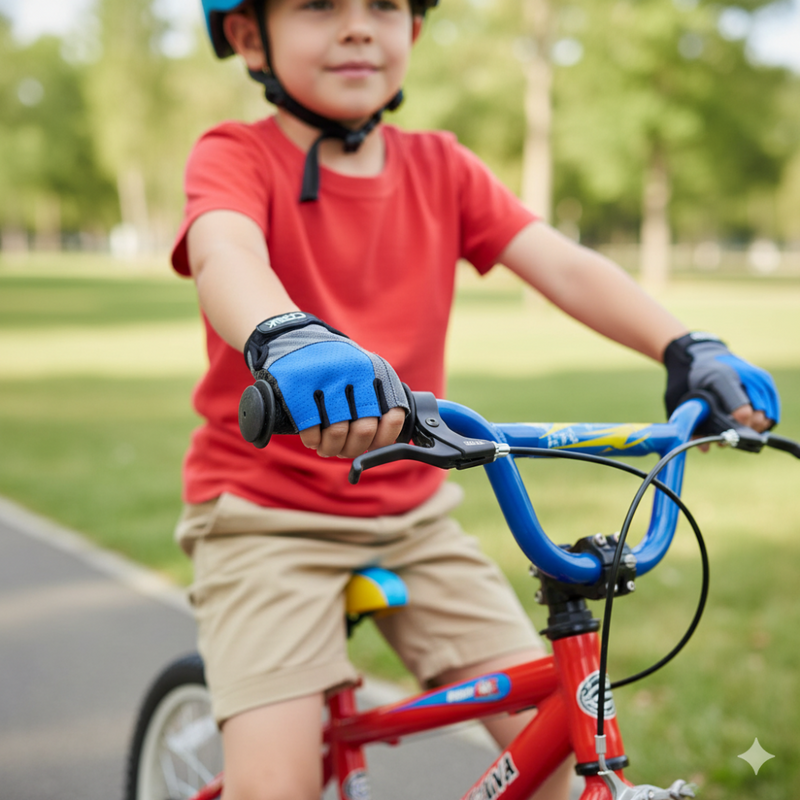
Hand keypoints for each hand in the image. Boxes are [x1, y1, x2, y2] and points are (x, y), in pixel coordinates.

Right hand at [244, 312, 408, 455]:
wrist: (291, 336)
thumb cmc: (333, 364)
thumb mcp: (363, 370)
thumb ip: (378, 398)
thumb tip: (388, 440)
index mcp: (376, 369)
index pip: (393, 416)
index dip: (382, 439)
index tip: (371, 445)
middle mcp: (355, 370)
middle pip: (364, 430)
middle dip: (353, 448)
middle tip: (343, 450)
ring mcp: (326, 376)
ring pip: (337, 433)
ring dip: (331, 448)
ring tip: (327, 448)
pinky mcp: (298, 385)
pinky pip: (311, 429)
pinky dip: (312, 441)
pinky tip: (312, 438)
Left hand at [664, 332, 779, 430]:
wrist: (700, 354)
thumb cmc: (689, 380)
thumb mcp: (679, 399)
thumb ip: (690, 424)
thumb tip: (705, 450)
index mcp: (720, 379)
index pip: (742, 412)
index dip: (735, 430)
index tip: (723, 437)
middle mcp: (743, 376)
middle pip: (757, 416)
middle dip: (744, 431)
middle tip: (729, 435)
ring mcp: (756, 377)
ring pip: (767, 414)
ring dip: (754, 427)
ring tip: (737, 428)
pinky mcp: (764, 379)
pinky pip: (771, 407)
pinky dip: (763, 419)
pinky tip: (748, 423)